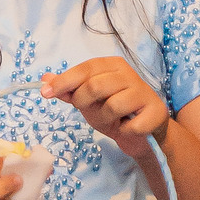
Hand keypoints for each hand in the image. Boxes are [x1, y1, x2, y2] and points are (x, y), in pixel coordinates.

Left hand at [40, 58, 168, 159]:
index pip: (85, 69)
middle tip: (89, 110)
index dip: (64, 81)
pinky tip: (127, 127)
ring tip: (113, 120)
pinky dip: (123, 131)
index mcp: (112, 65)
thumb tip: (45, 79)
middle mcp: (129, 73)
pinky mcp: (155, 112)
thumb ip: (68, 90)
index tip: (45, 93)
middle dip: (83, 102)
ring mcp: (143, 92)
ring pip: (112, 106)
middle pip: (94, 86)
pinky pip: (129, 126)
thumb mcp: (87, 101)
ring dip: (105, 120)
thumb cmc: (113, 113)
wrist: (142, 134)